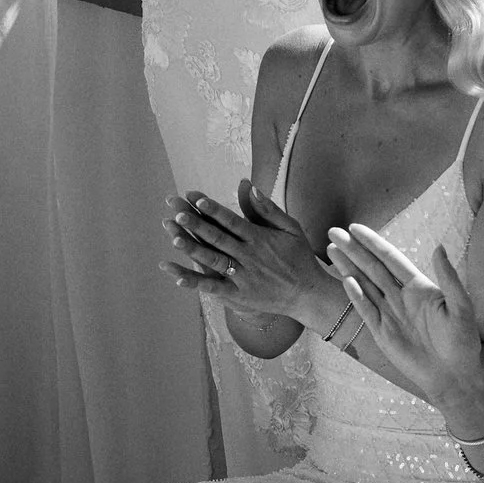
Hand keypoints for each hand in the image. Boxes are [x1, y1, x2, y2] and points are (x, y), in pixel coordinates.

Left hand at [160, 182, 337, 323]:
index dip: (213, 210)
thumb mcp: (290, 229)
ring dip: (193, 250)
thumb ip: (269, 209)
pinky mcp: (239, 294)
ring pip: (213, 261)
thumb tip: (251, 188)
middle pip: (218, 238)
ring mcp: (242, 276)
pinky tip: (177, 278)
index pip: (232, 221)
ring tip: (174, 239)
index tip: (196, 198)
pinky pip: (214, 288)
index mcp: (259, 238)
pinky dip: (196, 283)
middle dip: (197, 225)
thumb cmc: (299, 257)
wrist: (309, 294)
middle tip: (177, 213)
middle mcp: (248, 256)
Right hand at [324, 221, 483, 412]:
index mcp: (418, 287)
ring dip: (347, 267)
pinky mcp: (381, 332)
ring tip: (330, 250)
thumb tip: (439, 247)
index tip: (355, 228)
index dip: (373, 243)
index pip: (391, 259)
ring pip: (363, 284)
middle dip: (353, 249)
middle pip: (371, 267)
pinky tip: (345, 279)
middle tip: (333, 232)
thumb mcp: (462, 308)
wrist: (453, 376)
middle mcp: (400, 296)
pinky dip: (355, 294)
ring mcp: (388, 313)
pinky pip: (364, 309)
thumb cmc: (462, 342)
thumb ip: (449, 279)